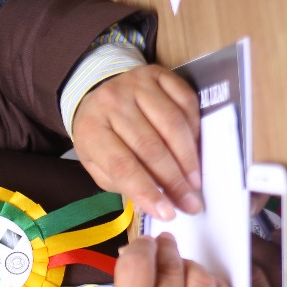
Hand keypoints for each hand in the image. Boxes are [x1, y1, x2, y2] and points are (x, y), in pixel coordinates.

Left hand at [71, 64, 202, 221]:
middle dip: (174, 181)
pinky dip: (194, 128)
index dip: (147, 191)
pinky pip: (186, 102)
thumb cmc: (99, 134)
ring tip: (196, 182)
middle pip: (150, 147)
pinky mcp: (158, 73)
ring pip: (172, 124)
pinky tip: (196, 149)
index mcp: (91, 130)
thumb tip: (152, 201)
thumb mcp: (95, 161)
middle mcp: (112, 104)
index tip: (167, 214)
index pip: (121, 166)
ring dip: (188, 158)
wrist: (96, 89)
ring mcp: (136, 85)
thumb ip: (119, 181)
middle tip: (191, 203)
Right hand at [106, 234, 236, 286]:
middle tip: (161, 247)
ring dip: (188, 265)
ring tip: (179, 269)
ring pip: (199, 275)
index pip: (137, 266)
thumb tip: (138, 259)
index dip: (139, 247)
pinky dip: (211, 284)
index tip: (141, 245)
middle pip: (170, 266)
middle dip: (164, 250)